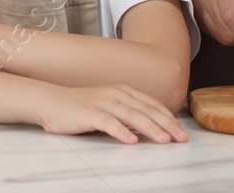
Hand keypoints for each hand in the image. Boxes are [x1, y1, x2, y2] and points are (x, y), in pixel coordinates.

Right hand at [28, 83, 188, 144]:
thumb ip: (127, 113)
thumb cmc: (80, 107)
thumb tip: (150, 127)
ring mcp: (103, 102)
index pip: (152, 104)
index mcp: (123, 91)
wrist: (51, 102)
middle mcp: (116, 94)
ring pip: (132, 115)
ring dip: (150, 128)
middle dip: (166, 124)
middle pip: (146, 110)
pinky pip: (108, 122)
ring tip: (163, 140)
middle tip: (181, 138)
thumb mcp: (109, 106)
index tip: (182, 131)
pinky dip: (121, 131)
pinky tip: (132, 141)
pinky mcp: (89, 113)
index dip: (168, 117)